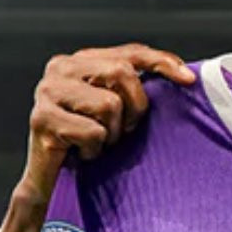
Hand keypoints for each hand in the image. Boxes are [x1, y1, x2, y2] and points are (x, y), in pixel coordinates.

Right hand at [21, 42, 194, 203]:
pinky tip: (83, 153)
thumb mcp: (115, 109)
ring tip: (98, 142)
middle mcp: (61, 67)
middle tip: (123, 130)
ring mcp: (48, 91)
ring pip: (109, 104)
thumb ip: (133, 86)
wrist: (49, 179)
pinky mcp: (42, 119)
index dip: (162, 62)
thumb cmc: (88, 142)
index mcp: (81, 60)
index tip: (189, 80)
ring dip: (112, 133)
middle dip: (134, 108)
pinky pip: (92, 132)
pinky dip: (95, 150)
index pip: (130, 52)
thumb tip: (184, 77)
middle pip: (122, 73)